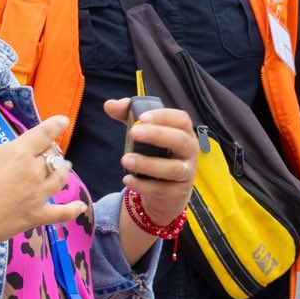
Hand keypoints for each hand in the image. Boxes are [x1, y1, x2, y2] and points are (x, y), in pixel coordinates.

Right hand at [0, 91, 85, 268]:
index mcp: (19, 152)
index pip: (43, 133)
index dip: (55, 125)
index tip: (63, 120)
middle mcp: (34, 172)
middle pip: (51, 157)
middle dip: (51, 151)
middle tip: (49, 149)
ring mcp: (37, 195)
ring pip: (59, 179)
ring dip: (63, 171)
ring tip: (65, 167)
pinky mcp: (35, 217)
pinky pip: (61, 213)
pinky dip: (73, 209)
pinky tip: (81, 206)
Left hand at [103, 97, 200, 222]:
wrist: (165, 193)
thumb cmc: (155, 156)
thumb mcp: (143, 135)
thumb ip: (127, 116)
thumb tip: (109, 105)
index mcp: (184, 133)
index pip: (181, 119)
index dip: (163, 116)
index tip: (141, 117)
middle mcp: (189, 153)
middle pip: (181, 141)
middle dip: (158, 135)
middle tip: (133, 132)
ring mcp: (186, 174)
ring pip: (173, 168)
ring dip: (148, 163)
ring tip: (125, 160)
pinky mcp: (177, 193)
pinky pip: (161, 189)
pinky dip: (143, 185)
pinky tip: (128, 179)